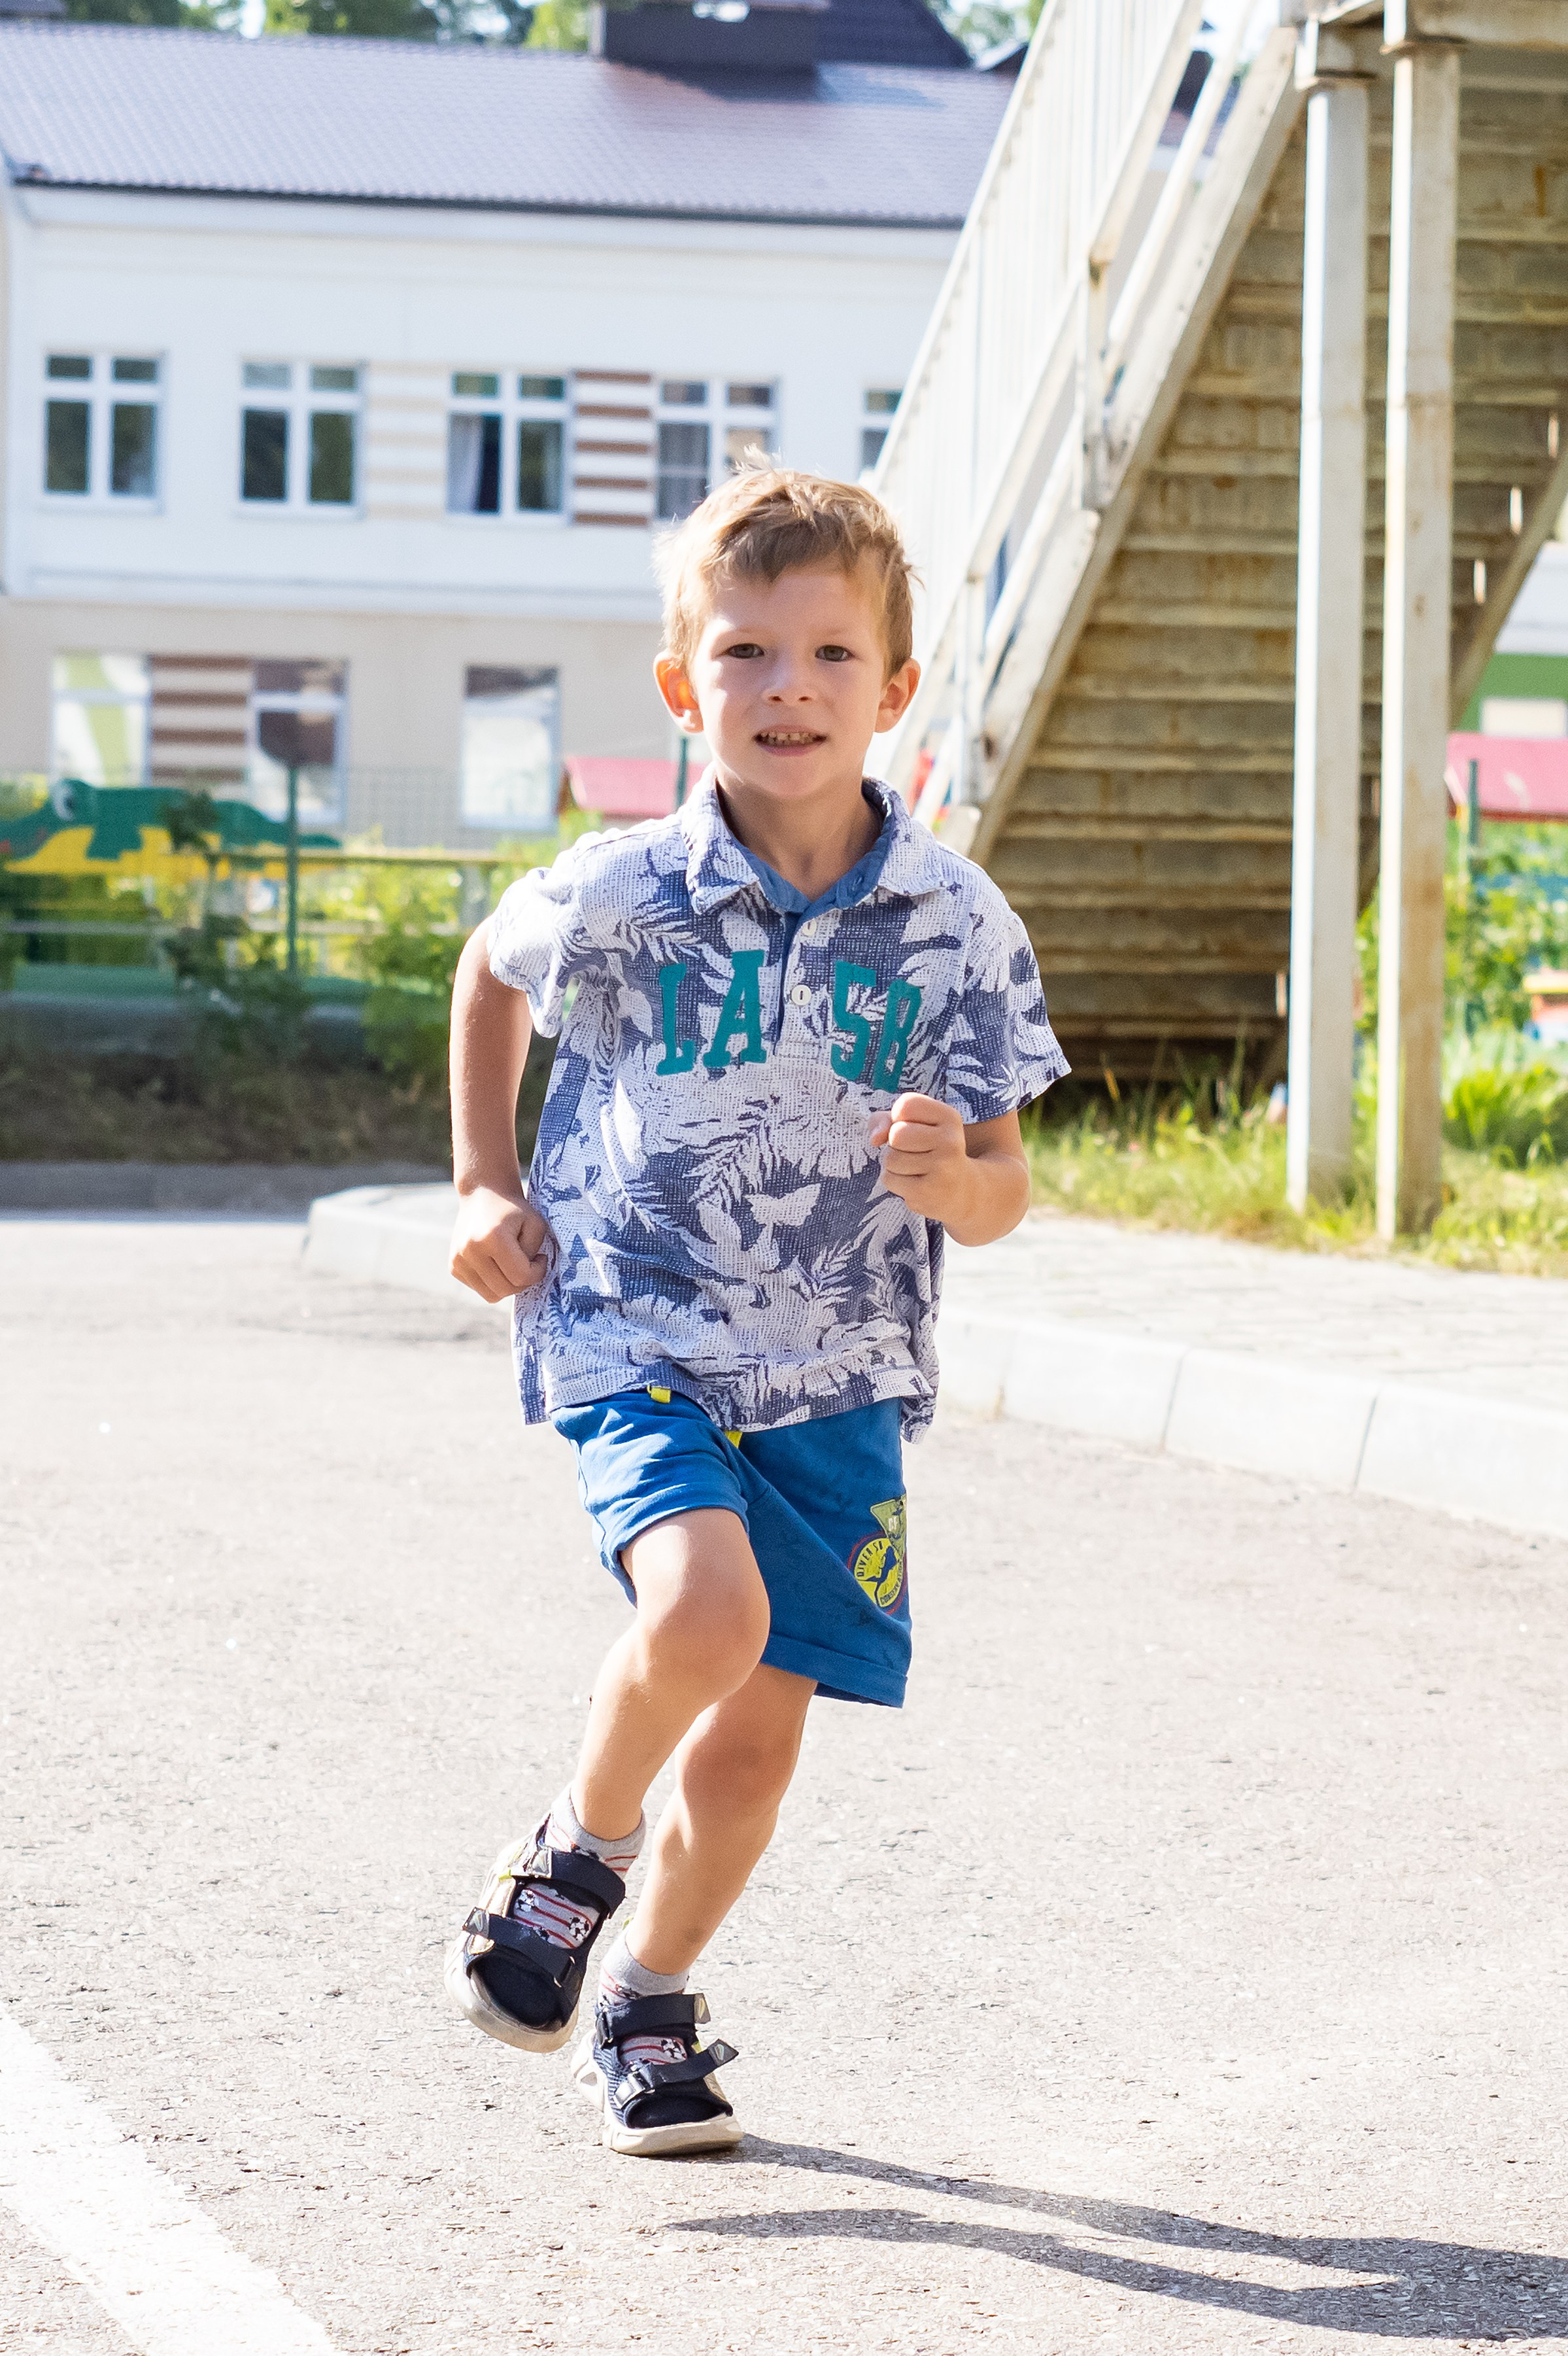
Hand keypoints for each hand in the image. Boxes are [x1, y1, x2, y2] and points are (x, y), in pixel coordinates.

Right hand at [449, 1185, 551, 1303]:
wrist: (482, 1193)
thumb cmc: (513, 1209)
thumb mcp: (535, 1223)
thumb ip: (534, 1252)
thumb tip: (524, 1278)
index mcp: (492, 1238)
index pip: (521, 1276)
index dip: (537, 1272)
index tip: (540, 1258)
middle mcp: (470, 1250)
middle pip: (505, 1289)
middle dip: (523, 1282)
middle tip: (529, 1264)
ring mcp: (458, 1260)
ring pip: (491, 1295)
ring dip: (508, 1284)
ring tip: (513, 1264)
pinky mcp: (453, 1266)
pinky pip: (480, 1289)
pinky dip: (493, 1282)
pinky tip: (497, 1263)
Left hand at [869, 1092, 971, 1224]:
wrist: (960, 1191)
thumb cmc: (929, 1150)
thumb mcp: (914, 1125)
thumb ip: (886, 1119)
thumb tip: (874, 1139)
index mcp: (950, 1117)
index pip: (906, 1104)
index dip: (899, 1117)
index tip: (916, 1128)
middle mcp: (950, 1140)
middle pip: (895, 1134)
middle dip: (895, 1144)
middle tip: (916, 1152)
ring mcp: (941, 1168)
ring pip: (890, 1159)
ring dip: (895, 1165)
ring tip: (917, 1169)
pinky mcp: (927, 1192)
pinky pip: (889, 1179)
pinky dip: (895, 1182)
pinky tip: (915, 1184)